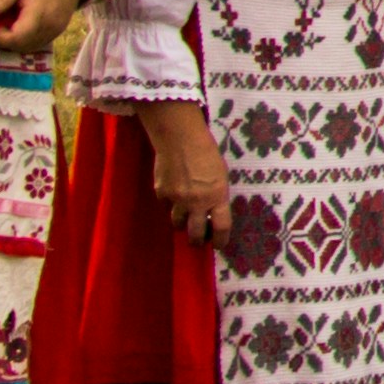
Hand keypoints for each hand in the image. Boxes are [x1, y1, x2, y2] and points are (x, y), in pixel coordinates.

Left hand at [0, 0, 86, 58]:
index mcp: (36, 13)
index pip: (17, 38)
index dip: (2, 37)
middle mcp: (48, 26)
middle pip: (23, 46)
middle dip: (8, 41)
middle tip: (3, 25)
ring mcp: (56, 30)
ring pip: (32, 47)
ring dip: (19, 42)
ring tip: (14, 26)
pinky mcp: (60, 30)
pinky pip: (41, 43)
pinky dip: (29, 40)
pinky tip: (26, 27)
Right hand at [140, 105, 232, 247]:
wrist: (180, 138)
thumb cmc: (206, 153)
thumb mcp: (220, 175)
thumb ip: (216, 195)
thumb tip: (212, 212)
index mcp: (218, 195)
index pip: (222, 227)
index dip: (220, 240)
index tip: (218, 245)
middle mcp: (197, 201)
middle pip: (195, 233)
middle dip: (197, 241)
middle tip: (197, 241)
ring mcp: (177, 199)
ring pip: (177, 223)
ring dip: (182, 223)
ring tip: (185, 218)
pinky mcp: (161, 193)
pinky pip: (166, 206)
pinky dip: (169, 204)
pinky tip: (173, 192)